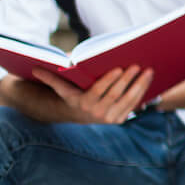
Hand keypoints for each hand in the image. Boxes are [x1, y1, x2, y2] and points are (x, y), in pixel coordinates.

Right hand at [31, 65, 153, 123]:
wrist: (79, 114)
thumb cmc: (72, 93)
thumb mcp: (61, 86)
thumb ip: (51, 77)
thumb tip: (35, 67)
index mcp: (82, 103)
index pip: (97, 91)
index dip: (109, 80)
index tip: (118, 68)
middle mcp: (96, 113)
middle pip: (115, 94)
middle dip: (127, 79)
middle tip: (137, 65)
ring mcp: (109, 118)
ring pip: (128, 100)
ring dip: (140, 85)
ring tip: (148, 70)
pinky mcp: (120, 120)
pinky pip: (134, 104)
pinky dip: (143, 91)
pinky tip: (148, 78)